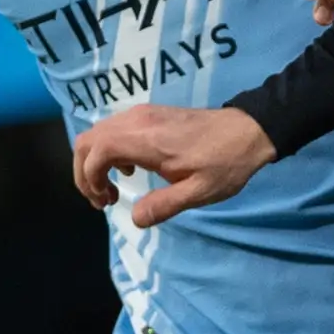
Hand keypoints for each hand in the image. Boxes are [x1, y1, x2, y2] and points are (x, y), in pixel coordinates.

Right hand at [73, 103, 276, 226]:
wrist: (248, 131)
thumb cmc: (225, 163)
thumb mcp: (198, 192)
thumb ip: (163, 205)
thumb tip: (135, 219)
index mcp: (145, 140)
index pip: (96, 152)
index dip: (90, 179)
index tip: (105, 202)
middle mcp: (136, 120)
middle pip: (87, 140)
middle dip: (85, 172)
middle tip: (102, 199)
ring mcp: (141, 114)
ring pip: (98, 133)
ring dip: (95, 162)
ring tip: (113, 189)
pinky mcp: (148, 114)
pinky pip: (113, 129)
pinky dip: (109, 151)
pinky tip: (129, 170)